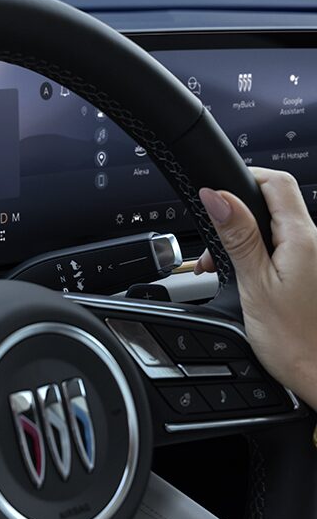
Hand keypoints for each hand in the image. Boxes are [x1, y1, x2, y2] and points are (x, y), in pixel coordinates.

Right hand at [196, 167, 316, 408]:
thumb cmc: (293, 340)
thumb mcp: (254, 284)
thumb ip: (237, 236)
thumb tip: (217, 196)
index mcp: (304, 238)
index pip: (277, 182)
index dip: (245, 178)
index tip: (215, 195)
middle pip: (274, 205)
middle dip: (236, 216)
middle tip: (212, 247)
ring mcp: (316, 259)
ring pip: (275, 229)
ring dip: (244, 240)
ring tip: (221, 269)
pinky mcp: (313, 274)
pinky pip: (283, 250)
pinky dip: (258, 256)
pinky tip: (243, 278)